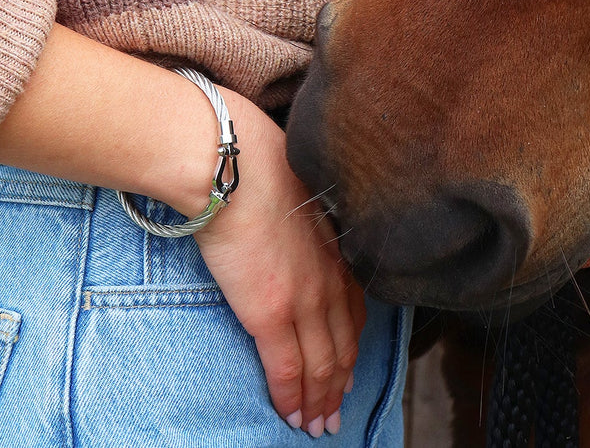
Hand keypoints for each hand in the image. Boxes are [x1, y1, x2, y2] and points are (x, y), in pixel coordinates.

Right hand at [192, 93, 365, 436]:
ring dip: (321, 399)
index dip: (351, 347)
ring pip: (322, 364)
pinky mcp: (272, 314)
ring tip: (318, 423)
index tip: (349, 370)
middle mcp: (329, 280)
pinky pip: (288, 369)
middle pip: (343, 345)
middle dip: (341, 383)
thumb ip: (303, 228)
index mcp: (335, 253)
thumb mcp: (298, 199)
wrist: (236, 167)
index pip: (353, 313)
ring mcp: (304, 300)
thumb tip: (288, 235)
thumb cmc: (259, 170)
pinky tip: (293, 415)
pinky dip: (293, 398)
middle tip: (337, 411)